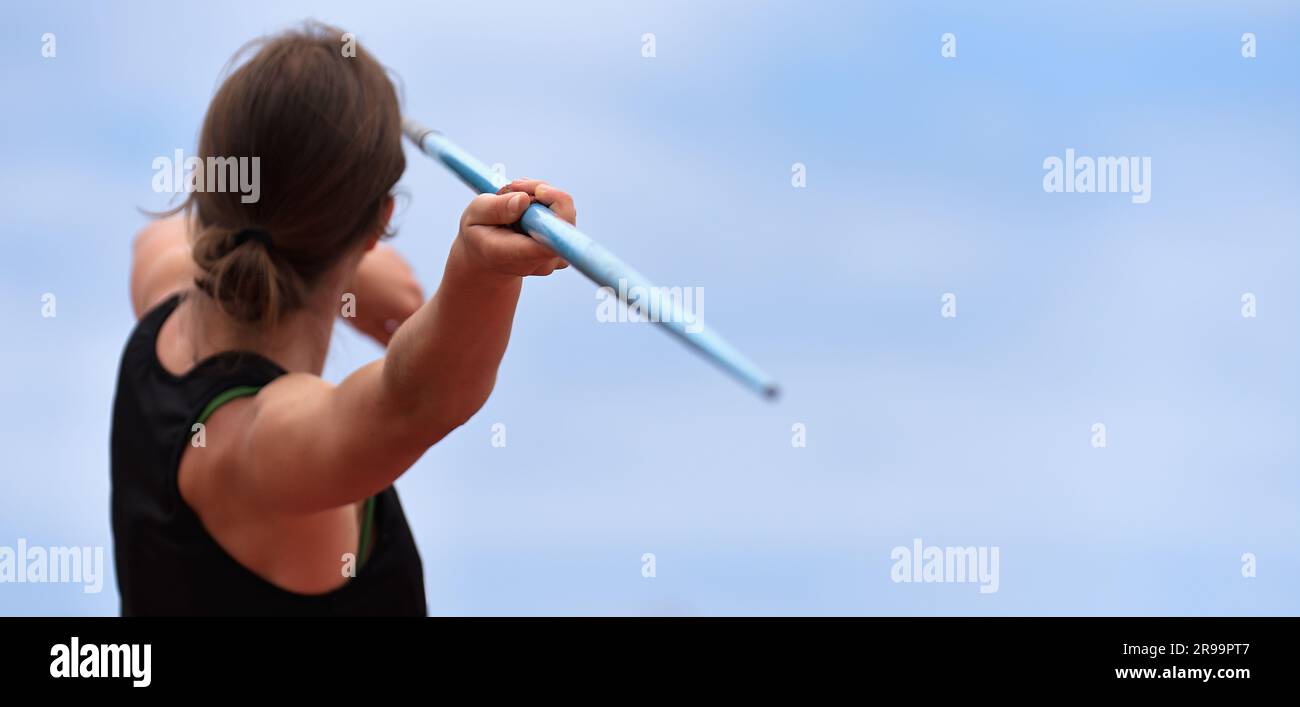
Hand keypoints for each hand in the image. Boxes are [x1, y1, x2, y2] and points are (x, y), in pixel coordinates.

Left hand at [346, 242, 424, 345]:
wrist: (331, 265)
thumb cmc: (347, 300)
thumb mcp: (366, 326)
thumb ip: (386, 340)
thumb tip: (397, 350)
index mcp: (409, 308)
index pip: (418, 328)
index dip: (403, 333)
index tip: (386, 332)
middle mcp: (414, 288)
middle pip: (417, 308)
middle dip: (403, 313)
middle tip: (380, 315)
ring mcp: (406, 270)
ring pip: (409, 289)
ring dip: (399, 295)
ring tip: (374, 296)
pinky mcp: (396, 257)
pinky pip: (399, 273)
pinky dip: (391, 278)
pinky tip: (372, 280)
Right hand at [452, 179, 574, 277]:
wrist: (487, 257)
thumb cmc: (479, 233)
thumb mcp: (475, 215)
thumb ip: (496, 208)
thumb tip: (524, 200)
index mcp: (512, 255)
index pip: (548, 244)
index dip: (554, 213)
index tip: (540, 191)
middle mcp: (539, 262)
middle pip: (562, 221)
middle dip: (542, 191)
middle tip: (515, 186)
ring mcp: (554, 259)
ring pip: (565, 212)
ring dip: (543, 196)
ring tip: (515, 198)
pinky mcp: (562, 249)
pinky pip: (565, 215)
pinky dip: (549, 203)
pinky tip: (527, 207)